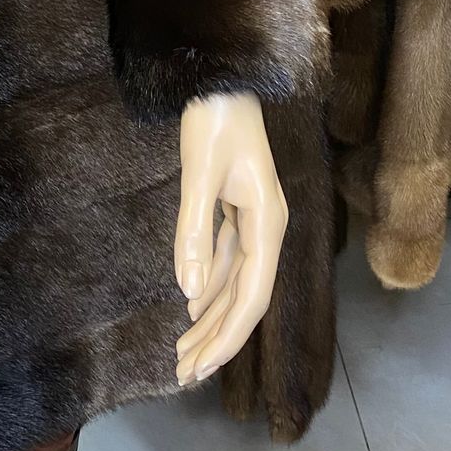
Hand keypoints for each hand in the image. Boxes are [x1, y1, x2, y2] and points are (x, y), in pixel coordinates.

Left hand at [173, 90, 286, 388]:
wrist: (221, 77)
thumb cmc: (213, 119)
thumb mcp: (199, 174)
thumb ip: (195, 233)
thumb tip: (190, 293)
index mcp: (268, 223)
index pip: (251, 297)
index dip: (227, 336)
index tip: (200, 366)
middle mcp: (267, 228)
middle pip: (245, 298)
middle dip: (216, 338)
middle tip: (184, 372)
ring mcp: (253, 219)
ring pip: (234, 282)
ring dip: (210, 316)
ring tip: (183, 350)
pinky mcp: (237, 208)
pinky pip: (225, 259)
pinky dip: (208, 284)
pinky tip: (192, 305)